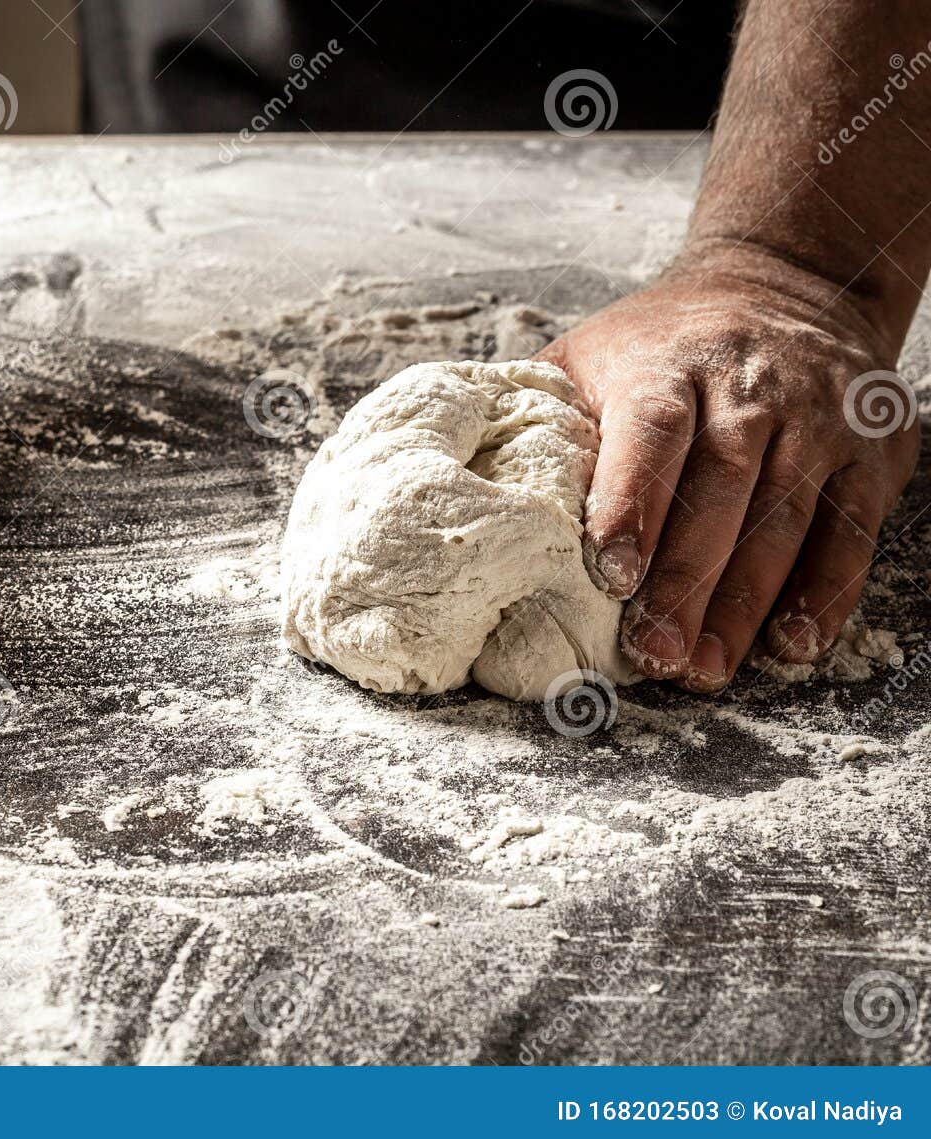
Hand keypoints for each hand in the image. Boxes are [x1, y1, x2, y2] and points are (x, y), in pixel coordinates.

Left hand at [539, 247, 919, 691]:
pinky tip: (791, 643)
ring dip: (749, 602)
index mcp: (669, 362)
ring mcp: (819, 416)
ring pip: (788, 516)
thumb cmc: (660, 342)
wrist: (784, 281)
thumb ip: (535, 412)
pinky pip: (852, 527)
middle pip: (724, 488)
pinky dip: (827, 589)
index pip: (654, 431)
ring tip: (706, 667)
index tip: (612, 575)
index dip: (634, 504)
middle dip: (687, 580)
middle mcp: (751, 386)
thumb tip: (457, 477)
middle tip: (654, 655)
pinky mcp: (870, 448)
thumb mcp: (589, 353)